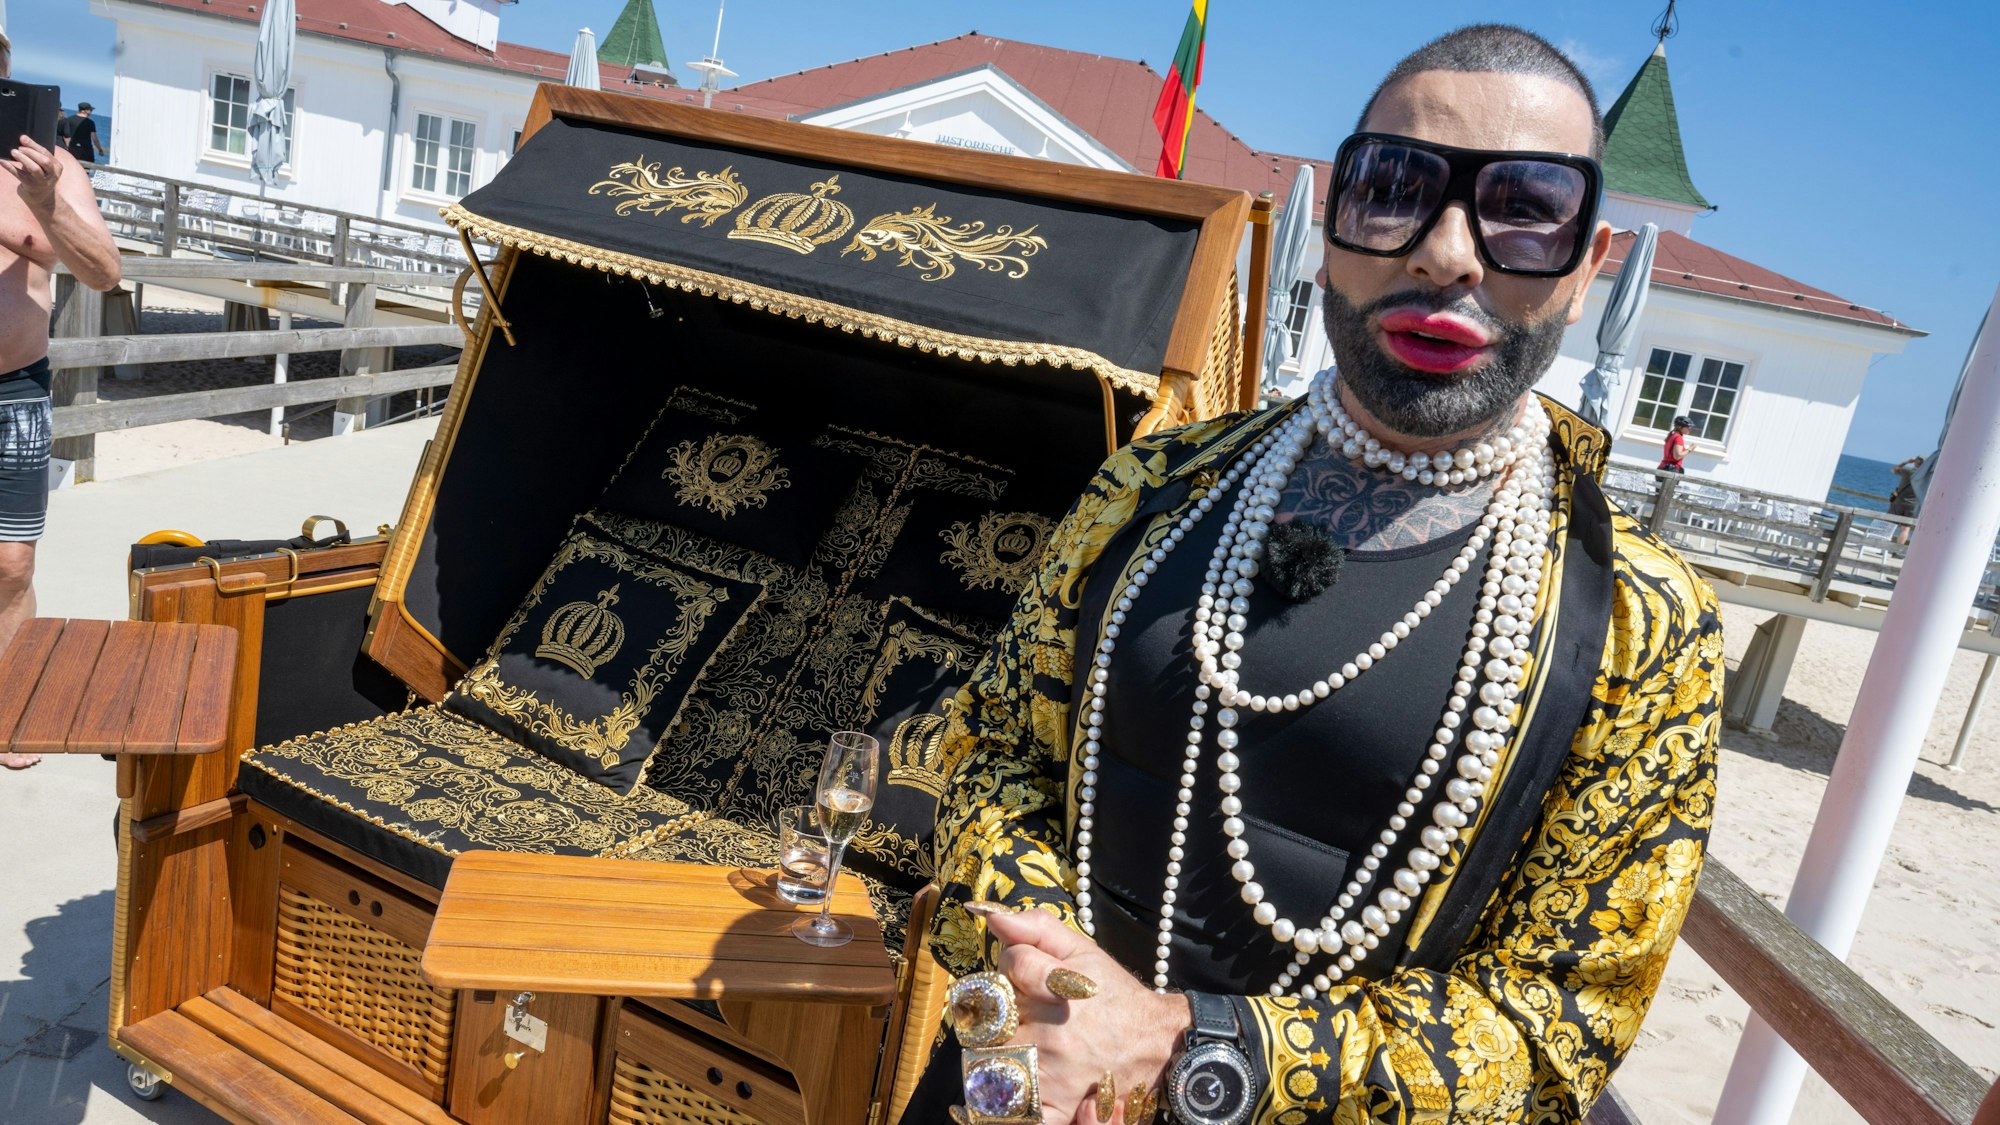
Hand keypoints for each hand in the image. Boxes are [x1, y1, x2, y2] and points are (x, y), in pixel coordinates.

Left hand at [1, 135, 63, 211]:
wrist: (41, 197)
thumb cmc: (40, 176)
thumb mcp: (45, 167)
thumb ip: (37, 154)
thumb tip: (23, 139)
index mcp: (57, 167)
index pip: (46, 153)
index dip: (34, 145)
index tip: (23, 138)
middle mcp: (51, 175)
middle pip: (44, 161)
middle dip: (31, 152)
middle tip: (19, 148)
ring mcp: (41, 181)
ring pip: (34, 168)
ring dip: (23, 159)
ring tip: (13, 152)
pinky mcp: (31, 186)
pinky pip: (19, 175)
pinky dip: (10, 167)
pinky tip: (2, 161)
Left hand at [976, 904, 1192, 1122]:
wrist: (1154, 1040)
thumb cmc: (1112, 993)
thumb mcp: (1081, 949)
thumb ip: (1035, 928)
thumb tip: (991, 916)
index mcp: (1058, 987)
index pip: (1008, 966)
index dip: (1012, 965)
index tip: (1026, 973)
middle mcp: (1053, 1031)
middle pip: (989, 1017)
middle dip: (996, 1012)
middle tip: (1018, 1013)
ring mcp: (1053, 1072)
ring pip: (990, 1060)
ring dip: (993, 1052)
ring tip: (1016, 1045)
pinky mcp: (1059, 1104)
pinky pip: (1015, 1112)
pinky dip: (1004, 1106)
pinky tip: (1012, 1085)